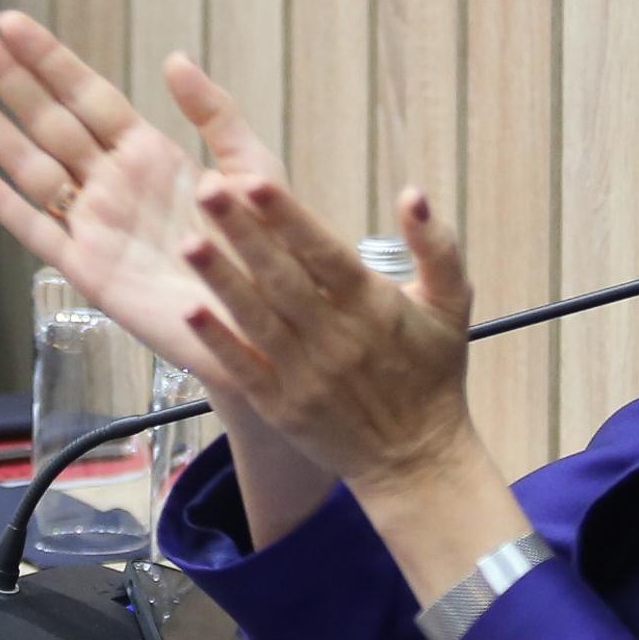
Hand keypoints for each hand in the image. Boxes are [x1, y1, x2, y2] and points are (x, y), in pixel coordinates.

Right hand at [0, 12, 291, 390]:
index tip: (11, 21)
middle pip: (49, 119)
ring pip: (31, 167)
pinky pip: (38, 231)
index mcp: (148, 153)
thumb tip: (173, 57)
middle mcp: (112, 183)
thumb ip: (215, 114)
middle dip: (9, 77)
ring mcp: (95, 225)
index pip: (86, 94)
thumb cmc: (263, 248)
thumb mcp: (251, 169)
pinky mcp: (88, 270)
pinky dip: (4, 204)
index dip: (48, 58)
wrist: (264, 321)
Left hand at [175, 171, 480, 492]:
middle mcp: (335, 337)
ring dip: (219, 280)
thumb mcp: (452, 305)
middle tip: (204, 188)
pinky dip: (216, 341)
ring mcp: (305, 374)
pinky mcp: (282, 406)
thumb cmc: (433, 372)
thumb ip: (437, 246)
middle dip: (241, 232)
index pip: (323, 251)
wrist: (416, 459)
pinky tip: (188, 312)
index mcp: (372, 305)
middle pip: (281, 277)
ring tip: (186, 241)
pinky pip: (244, 369)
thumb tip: (414, 193)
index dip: (287, 216)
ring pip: (256, 319)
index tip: (251, 180)